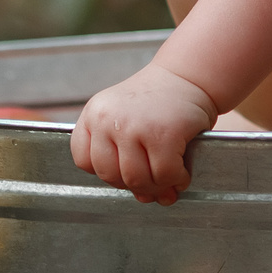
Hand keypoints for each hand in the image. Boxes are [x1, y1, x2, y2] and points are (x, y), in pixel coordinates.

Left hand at [69, 64, 218, 204]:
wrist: (188, 75)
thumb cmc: (157, 101)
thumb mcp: (125, 118)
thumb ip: (124, 156)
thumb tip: (143, 197)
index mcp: (93, 114)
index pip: (84, 161)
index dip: (106, 173)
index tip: (124, 171)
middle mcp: (108, 119)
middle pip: (111, 176)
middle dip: (135, 185)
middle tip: (153, 182)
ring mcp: (134, 126)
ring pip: (138, 180)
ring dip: (157, 187)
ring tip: (169, 180)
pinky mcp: (163, 134)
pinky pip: (165, 174)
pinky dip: (177, 180)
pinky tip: (182, 173)